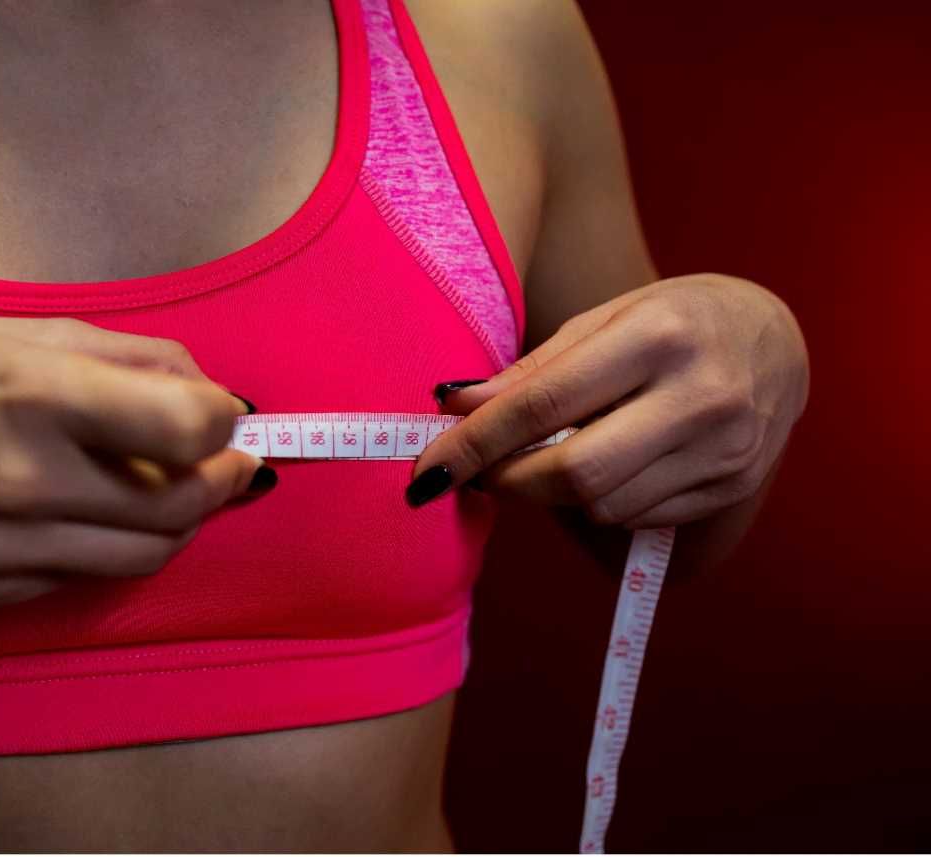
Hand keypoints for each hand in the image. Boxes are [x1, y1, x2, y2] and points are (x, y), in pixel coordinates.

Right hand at [0, 315, 272, 605]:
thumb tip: (217, 398)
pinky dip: (113, 542)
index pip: (179, 429)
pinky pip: (89, 574)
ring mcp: (3, 549)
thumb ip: (133, 359)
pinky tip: (92, 509)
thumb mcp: (27, 332)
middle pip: (178, 507)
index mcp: (33, 396)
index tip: (226, 418)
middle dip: (222, 481)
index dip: (223, 424)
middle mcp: (21, 483)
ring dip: (183, 520)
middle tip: (226, 460)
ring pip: (147, 556)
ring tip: (174, 485)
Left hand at [407, 275, 809, 528]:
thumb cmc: (674, 319)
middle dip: (509, 482)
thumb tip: (455, 406)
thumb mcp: (603, 320)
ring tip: (552, 455)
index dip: (476, 443)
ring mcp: (723, 449)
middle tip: (481, 472)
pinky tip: (607, 464)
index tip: (429, 469)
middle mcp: (699, 396)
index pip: (544, 405)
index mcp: (658, 337)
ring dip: (554, 494)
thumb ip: (530, 370)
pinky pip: (637, 516)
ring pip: (602, 506)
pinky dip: (601, 501)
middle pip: (573, 474)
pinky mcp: (731, 485)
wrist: (775, 338)